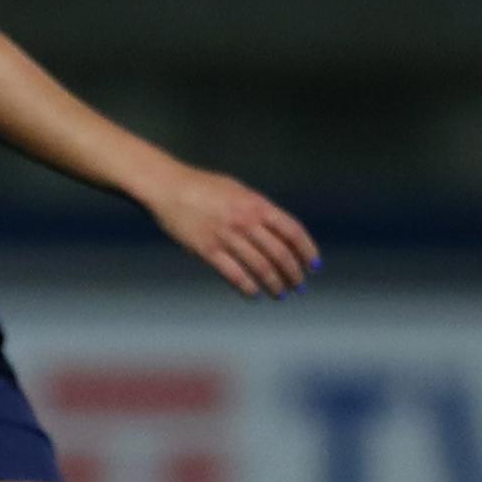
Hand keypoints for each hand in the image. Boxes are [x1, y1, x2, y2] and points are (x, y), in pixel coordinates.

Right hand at [147, 165, 316, 299]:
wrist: (167, 187)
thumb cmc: (202, 186)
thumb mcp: (237, 190)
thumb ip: (257, 208)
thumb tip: (277, 229)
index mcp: (256, 204)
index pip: (292, 231)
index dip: (307, 250)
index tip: (314, 265)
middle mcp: (245, 221)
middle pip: (280, 253)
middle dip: (293, 273)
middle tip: (299, 285)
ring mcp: (226, 236)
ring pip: (260, 267)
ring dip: (274, 284)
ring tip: (280, 294)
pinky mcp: (207, 249)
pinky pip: (234, 274)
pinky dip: (247, 287)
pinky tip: (254, 294)